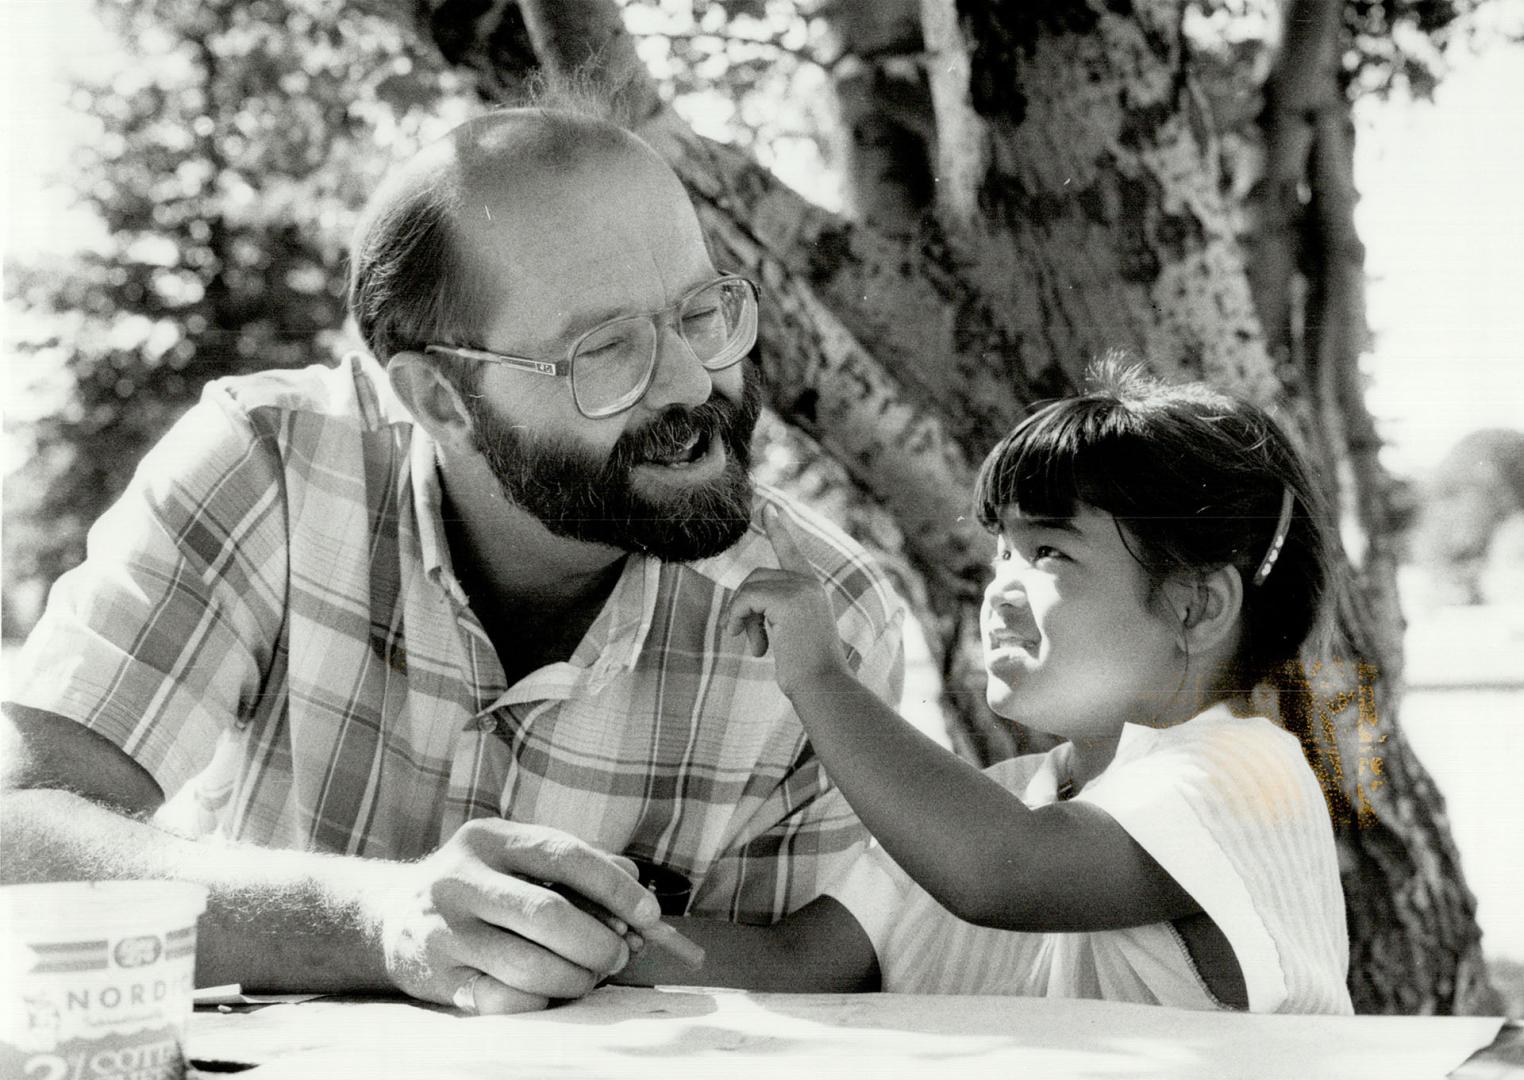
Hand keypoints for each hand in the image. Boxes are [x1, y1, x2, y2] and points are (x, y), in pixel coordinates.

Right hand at [378, 819, 661, 1013]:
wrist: (393, 914)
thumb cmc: (482, 884)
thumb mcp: (518, 856)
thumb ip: (577, 863)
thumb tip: (634, 883)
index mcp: (490, 839)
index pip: (564, 855)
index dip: (614, 886)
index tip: (649, 914)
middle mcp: (461, 879)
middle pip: (549, 915)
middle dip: (598, 942)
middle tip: (618, 956)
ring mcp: (445, 930)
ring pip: (529, 966)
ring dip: (575, 979)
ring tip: (588, 976)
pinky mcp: (437, 977)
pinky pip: (504, 1001)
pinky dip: (540, 1002)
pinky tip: (546, 992)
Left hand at [725, 506, 852, 695]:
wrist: (824, 687)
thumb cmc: (808, 673)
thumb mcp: (790, 637)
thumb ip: (775, 616)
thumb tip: (742, 612)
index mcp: (813, 591)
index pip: (792, 553)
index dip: (779, 531)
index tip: (768, 509)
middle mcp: (810, 585)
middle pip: (757, 577)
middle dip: (744, 608)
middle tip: (746, 639)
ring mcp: (802, 590)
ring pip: (750, 588)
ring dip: (740, 617)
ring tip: (753, 646)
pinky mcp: (790, 600)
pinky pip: (748, 598)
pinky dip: (739, 618)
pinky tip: (754, 645)